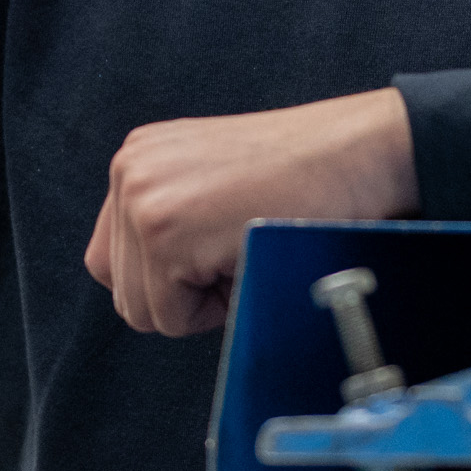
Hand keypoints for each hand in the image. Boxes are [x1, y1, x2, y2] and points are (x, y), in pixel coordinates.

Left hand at [83, 88, 416, 336]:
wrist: (359, 153)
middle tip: (237, 250)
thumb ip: (170, 217)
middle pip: (121, 289)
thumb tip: (142, 287)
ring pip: (142, 309)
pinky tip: (247, 256)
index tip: (215, 253)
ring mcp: (141, 200)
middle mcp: (129, 170)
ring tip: (243, 250)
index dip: (167, 279)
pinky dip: (215, 308)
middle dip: (183, 293)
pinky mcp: (163, 231)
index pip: (111, 260)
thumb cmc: (305, 175)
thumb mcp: (214, 183)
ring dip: (200, 301)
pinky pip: (170, 317)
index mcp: (138, 158)